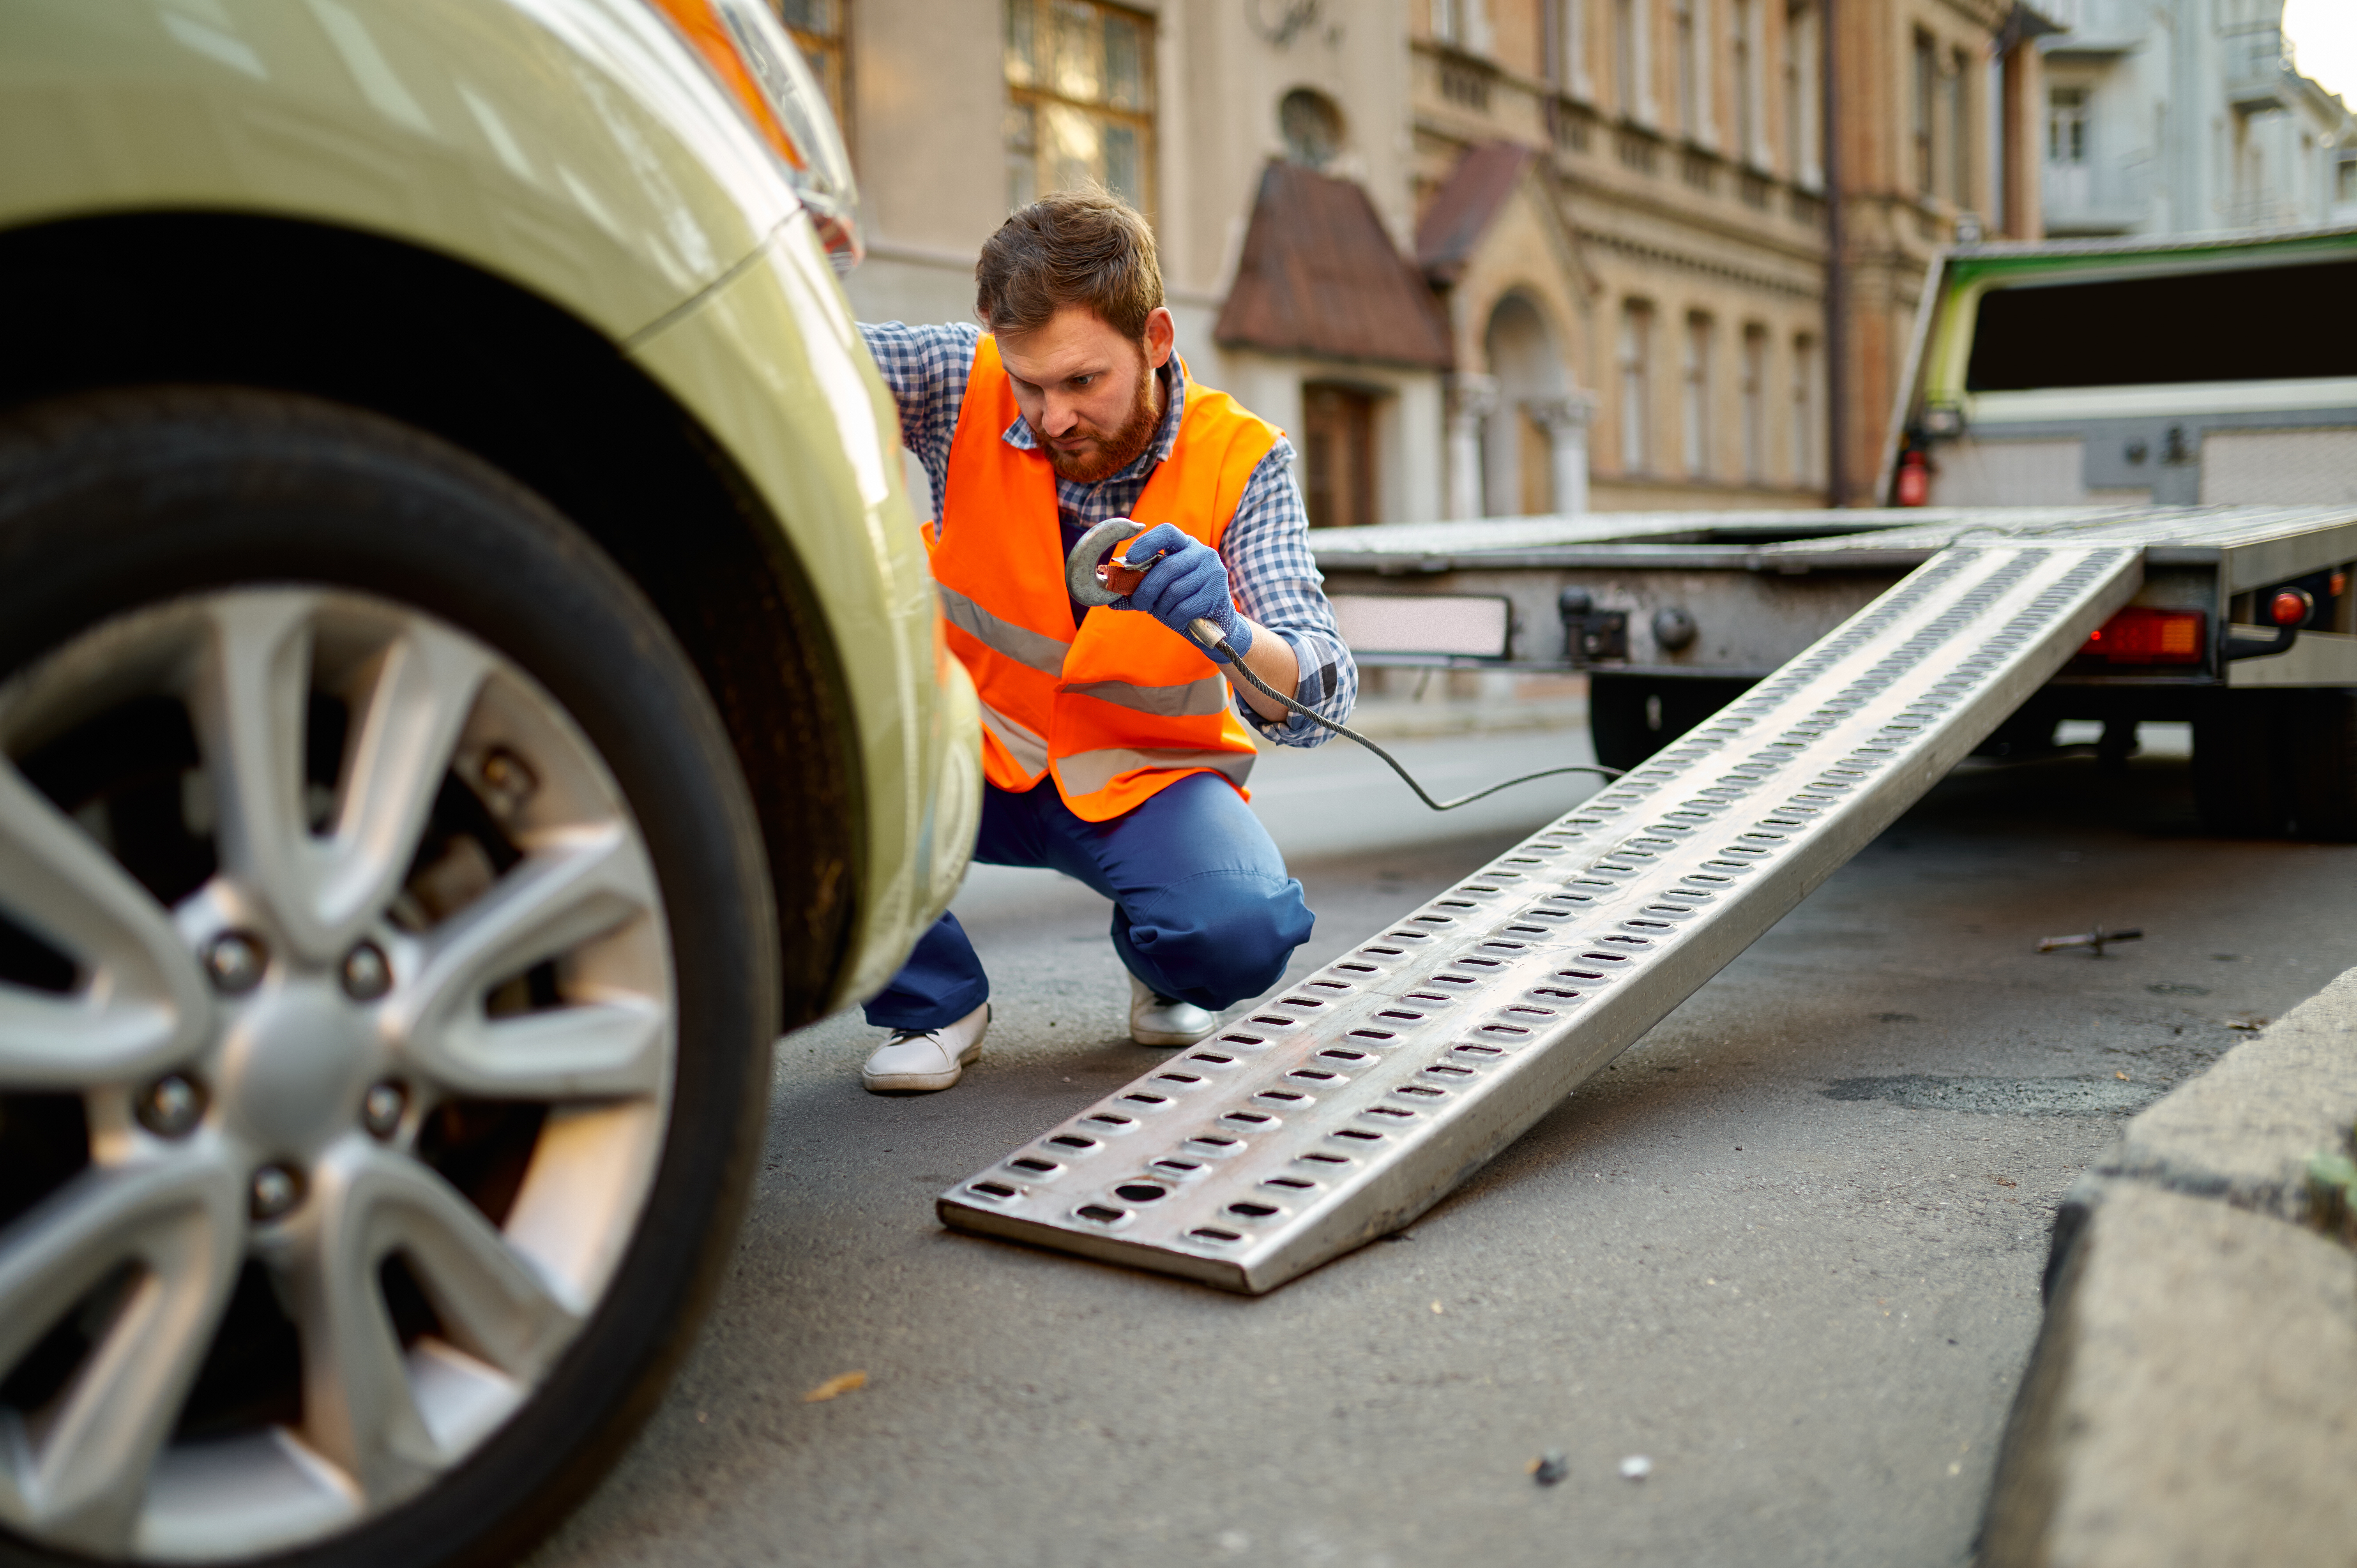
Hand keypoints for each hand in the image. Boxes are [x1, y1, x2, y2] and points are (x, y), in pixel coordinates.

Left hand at [1110, 523, 1253, 660]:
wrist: (1215, 624)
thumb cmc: (1181, 601)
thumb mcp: (1159, 590)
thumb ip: (1137, 589)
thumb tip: (1108, 598)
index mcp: (1186, 545)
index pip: (1167, 532)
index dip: (1146, 543)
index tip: (1130, 559)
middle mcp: (1203, 553)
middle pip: (1167, 567)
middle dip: (1145, 589)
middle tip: (1137, 603)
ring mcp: (1214, 573)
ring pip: (1174, 591)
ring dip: (1161, 606)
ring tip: (1163, 610)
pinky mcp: (1219, 595)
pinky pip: (1185, 608)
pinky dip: (1174, 617)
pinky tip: (1177, 618)